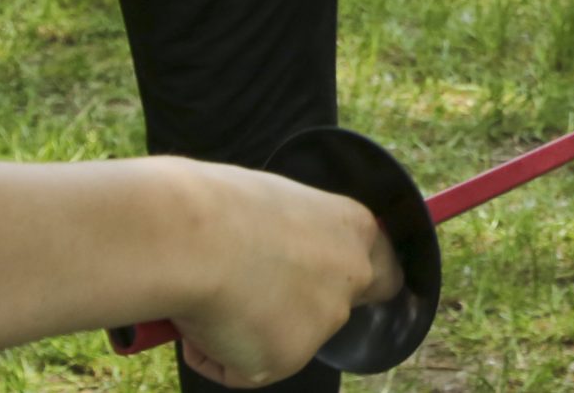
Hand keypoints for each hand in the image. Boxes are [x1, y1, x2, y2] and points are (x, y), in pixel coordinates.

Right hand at [167, 162, 401, 388]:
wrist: (188, 239)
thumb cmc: (213, 206)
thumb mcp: (270, 206)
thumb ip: (290, 238)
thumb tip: (264, 262)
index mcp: (352, 227)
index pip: (384, 265)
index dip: (356, 279)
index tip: (333, 284)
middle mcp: (351, 275)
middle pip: (337, 308)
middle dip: (300, 314)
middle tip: (252, 301)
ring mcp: (323, 321)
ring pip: (279, 339)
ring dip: (245, 328)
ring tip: (207, 292)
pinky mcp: (285, 360)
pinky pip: (238, 367)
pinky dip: (210, 353)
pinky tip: (197, 320)